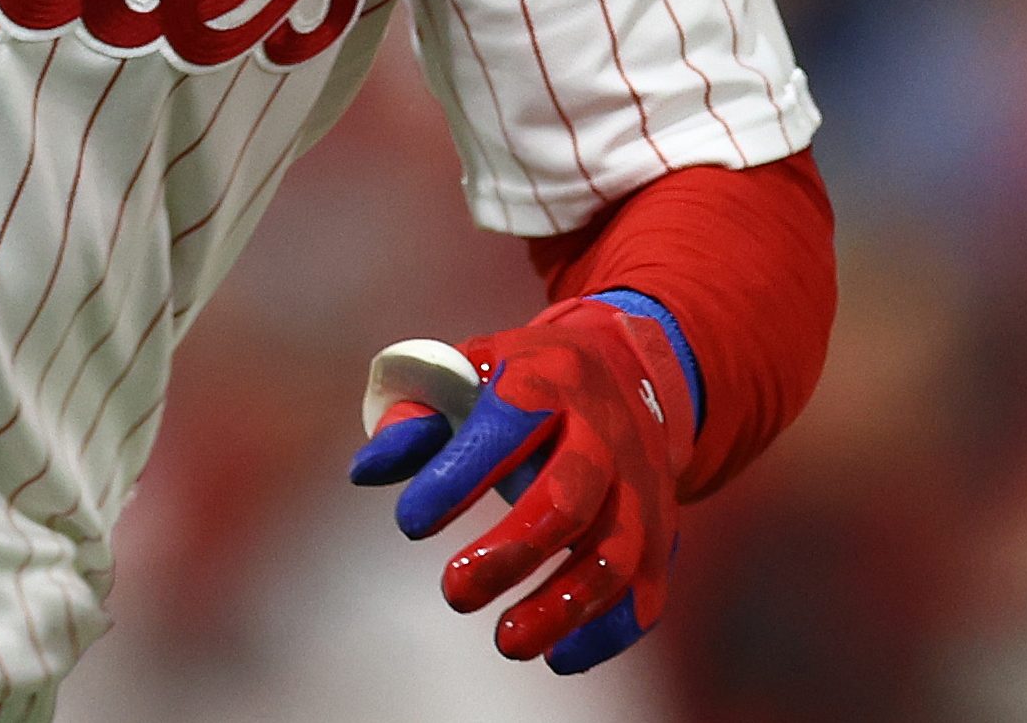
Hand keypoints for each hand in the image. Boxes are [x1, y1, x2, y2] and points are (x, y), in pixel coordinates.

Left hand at [349, 299, 693, 675]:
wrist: (630, 369)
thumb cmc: (526, 379)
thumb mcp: (470, 371)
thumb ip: (415, 417)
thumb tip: (365, 471)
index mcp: (548, 379)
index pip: (508, 423)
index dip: (459, 474)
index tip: (410, 523)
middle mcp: (603, 432)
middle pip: (569, 498)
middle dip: (511, 553)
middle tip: (454, 592)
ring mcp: (640, 484)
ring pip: (614, 554)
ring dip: (562, 606)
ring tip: (507, 641)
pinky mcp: (661, 530)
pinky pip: (646, 590)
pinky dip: (608, 631)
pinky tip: (560, 655)